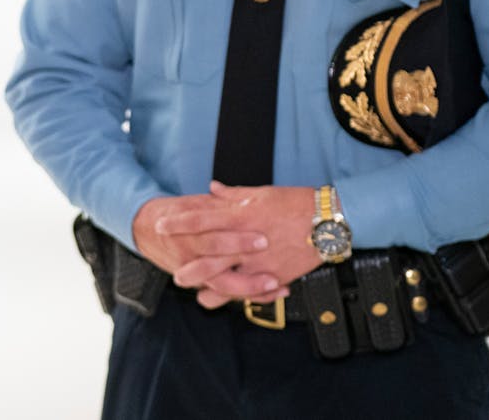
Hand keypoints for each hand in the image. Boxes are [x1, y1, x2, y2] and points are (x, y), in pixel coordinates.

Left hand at [159, 182, 321, 308]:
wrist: (328, 221)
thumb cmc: (294, 203)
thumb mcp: (261, 193)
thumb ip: (232, 195)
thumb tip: (211, 189)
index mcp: (240, 215)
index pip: (201, 218)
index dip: (178, 223)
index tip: (159, 225)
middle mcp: (245, 241)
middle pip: (208, 256)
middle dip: (188, 266)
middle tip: (174, 272)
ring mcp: (259, 262)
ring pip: (226, 280)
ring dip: (207, 287)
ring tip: (194, 291)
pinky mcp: (273, 277)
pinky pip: (249, 292)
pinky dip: (235, 296)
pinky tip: (226, 300)